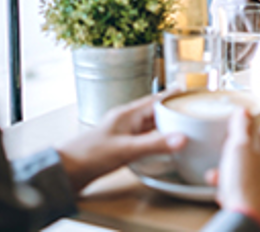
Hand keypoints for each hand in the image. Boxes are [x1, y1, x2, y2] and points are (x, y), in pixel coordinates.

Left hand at [56, 91, 186, 192]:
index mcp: (126, 115)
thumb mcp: (126, 150)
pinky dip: (156, 137)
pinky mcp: (120, 146)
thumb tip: (182, 138)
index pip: (154, 101)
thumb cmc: (90, 155)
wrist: (68, 170)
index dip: (171, 96)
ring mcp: (122, 133)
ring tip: (182, 123)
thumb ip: (155, 145)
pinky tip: (162, 143)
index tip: (188, 90)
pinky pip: (143, 137)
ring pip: (148, 124)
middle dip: (171, 108)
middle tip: (191, 107)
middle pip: (153, 111)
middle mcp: (125, 121)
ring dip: (165, 122)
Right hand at [207, 109, 259, 231]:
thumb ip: (240, 126)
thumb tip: (243, 112)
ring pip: (259, 175)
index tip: (243, 126)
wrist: (252, 222)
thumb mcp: (238, 148)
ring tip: (220, 179)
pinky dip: (244, 190)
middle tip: (227, 156)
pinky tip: (229, 194)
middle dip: (240, 155)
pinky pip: (258, 192)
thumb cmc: (249, 187)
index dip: (254, 127)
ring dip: (238, 174)